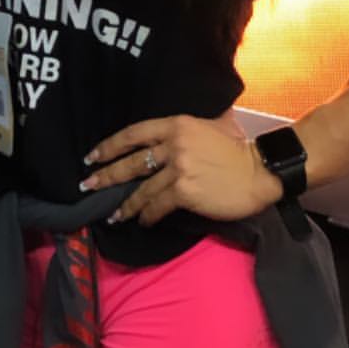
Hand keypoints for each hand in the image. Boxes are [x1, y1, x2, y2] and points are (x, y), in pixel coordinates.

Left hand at [80, 110, 282, 225]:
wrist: (261, 171)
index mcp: (177, 125)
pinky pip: (157, 206)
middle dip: (105, 175)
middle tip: (87, 185)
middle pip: (131, 162)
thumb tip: (158, 146)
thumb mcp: (208, 128)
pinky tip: (143, 222)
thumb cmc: (237, 151)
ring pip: (142, 189)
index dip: (109, 146)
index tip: (93, 156)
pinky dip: (148, 215)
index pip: (134, 134)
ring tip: (114, 214)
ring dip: (126, 205)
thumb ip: (182, 133)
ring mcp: (178, 169)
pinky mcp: (185, 191)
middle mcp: (174, 145)